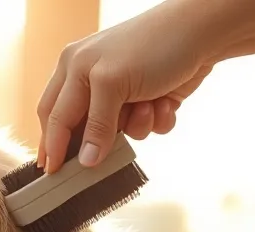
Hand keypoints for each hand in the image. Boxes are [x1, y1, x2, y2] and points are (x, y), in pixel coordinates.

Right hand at [36, 0, 213, 172]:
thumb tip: (86, 161)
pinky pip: (143, 129)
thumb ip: (96, 124)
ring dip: (136, 126)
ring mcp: (122, 93)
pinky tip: (166, 101)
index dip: (51, 145)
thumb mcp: (113, 82)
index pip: (54, 115)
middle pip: (81, 128)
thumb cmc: (152, 45)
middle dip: (96, 140)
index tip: (52, 174)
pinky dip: (156, 120)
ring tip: (149, 105)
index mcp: (74, 68)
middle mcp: (93, 80)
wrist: (203, 33)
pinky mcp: (147, 101)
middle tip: (99, 161)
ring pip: (117, 133)